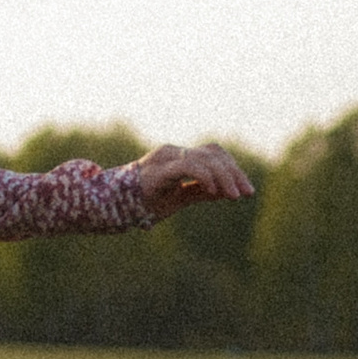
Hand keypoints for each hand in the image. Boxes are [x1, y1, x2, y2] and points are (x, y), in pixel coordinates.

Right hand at [131, 143, 253, 216]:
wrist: (110, 206)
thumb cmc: (144, 201)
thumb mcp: (179, 197)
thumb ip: (202, 191)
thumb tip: (228, 191)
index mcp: (179, 156)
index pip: (214, 154)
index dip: (233, 169)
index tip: (247, 191)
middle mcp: (173, 152)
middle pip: (213, 154)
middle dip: (234, 173)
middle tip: (246, 194)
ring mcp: (164, 159)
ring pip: (204, 159)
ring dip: (223, 177)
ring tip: (233, 196)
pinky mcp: (157, 171)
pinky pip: (187, 167)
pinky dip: (204, 176)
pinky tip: (214, 192)